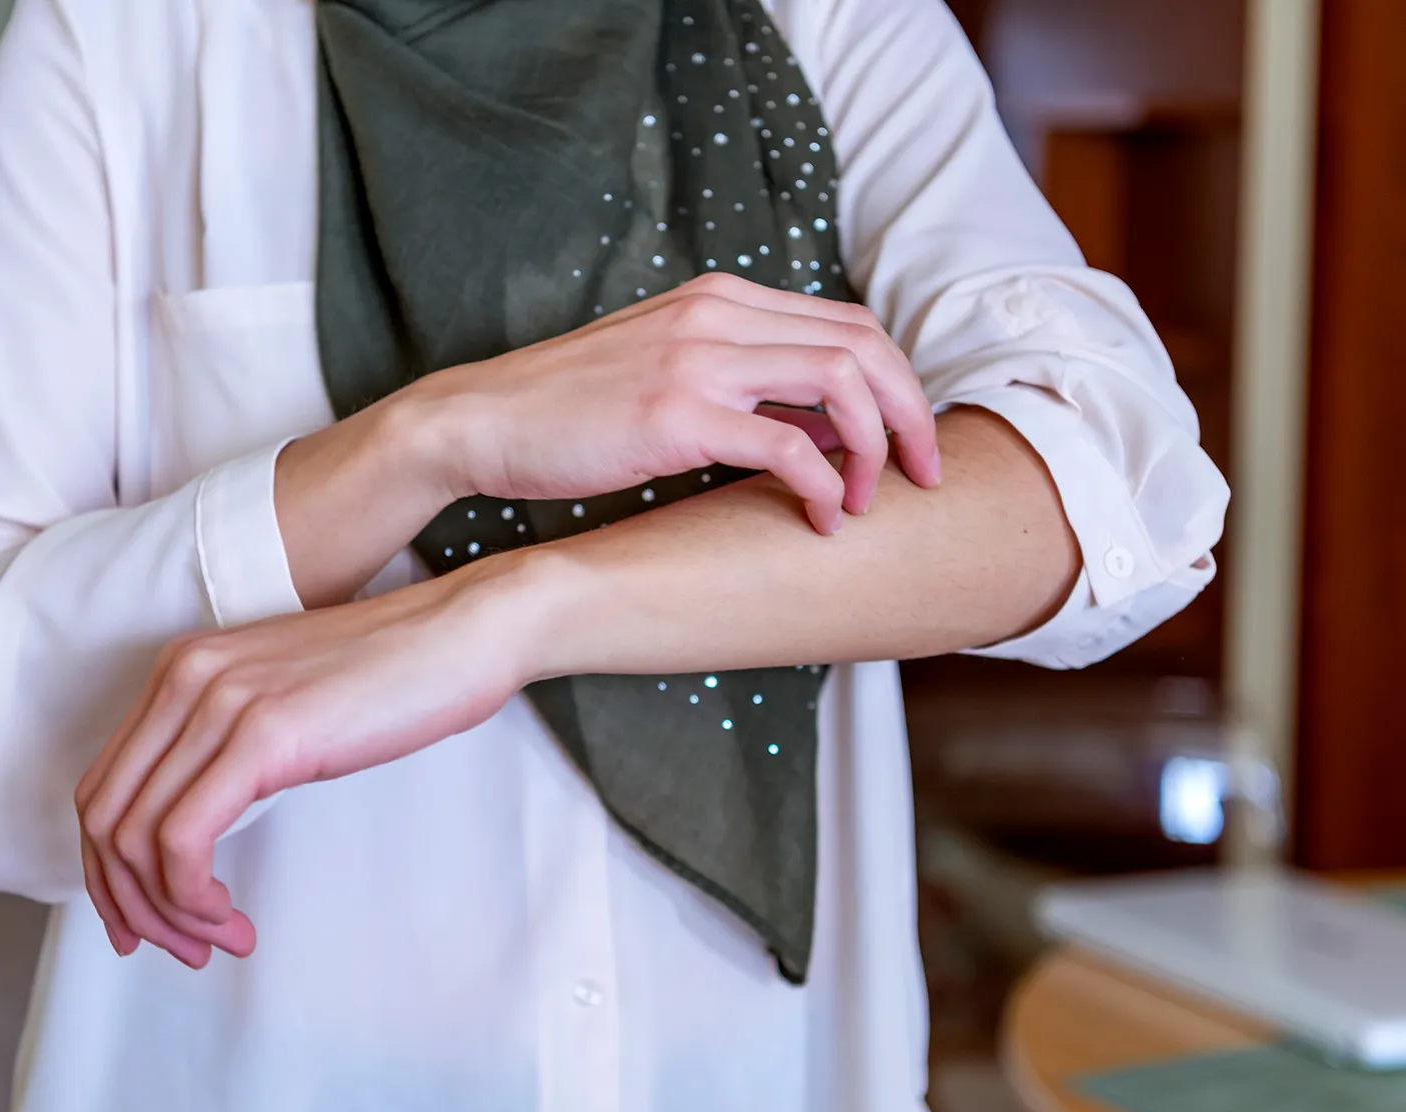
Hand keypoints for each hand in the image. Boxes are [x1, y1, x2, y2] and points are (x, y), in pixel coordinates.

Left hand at [74, 560, 542, 966]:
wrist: (465, 633)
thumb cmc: (398, 675)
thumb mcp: (287, 703)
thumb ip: (232, 743)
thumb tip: (200, 825)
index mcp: (184, 670)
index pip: (103, 786)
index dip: (109, 871)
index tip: (149, 921)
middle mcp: (185, 678)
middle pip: (103, 817)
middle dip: (130, 903)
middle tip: (184, 948)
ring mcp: (220, 702)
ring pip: (134, 837)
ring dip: (169, 911)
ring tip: (220, 938)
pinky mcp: (263, 734)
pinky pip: (182, 839)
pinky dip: (191, 895)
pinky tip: (230, 915)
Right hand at [399, 273, 940, 534]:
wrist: (481, 421)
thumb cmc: (571, 412)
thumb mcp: (670, 377)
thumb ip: (750, 388)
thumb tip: (831, 432)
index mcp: (722, 298)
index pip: (849, 322)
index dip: (898, 383)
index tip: (908, 443)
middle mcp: (719, 314)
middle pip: (864, 344)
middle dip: (911, 414)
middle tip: (923, 474)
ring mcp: (698, 358)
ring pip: (841, 384)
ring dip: (874, 448)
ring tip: (867, 501)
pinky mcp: (676, 413)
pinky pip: (786, 444)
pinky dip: (820, 485)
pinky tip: (820, 519)